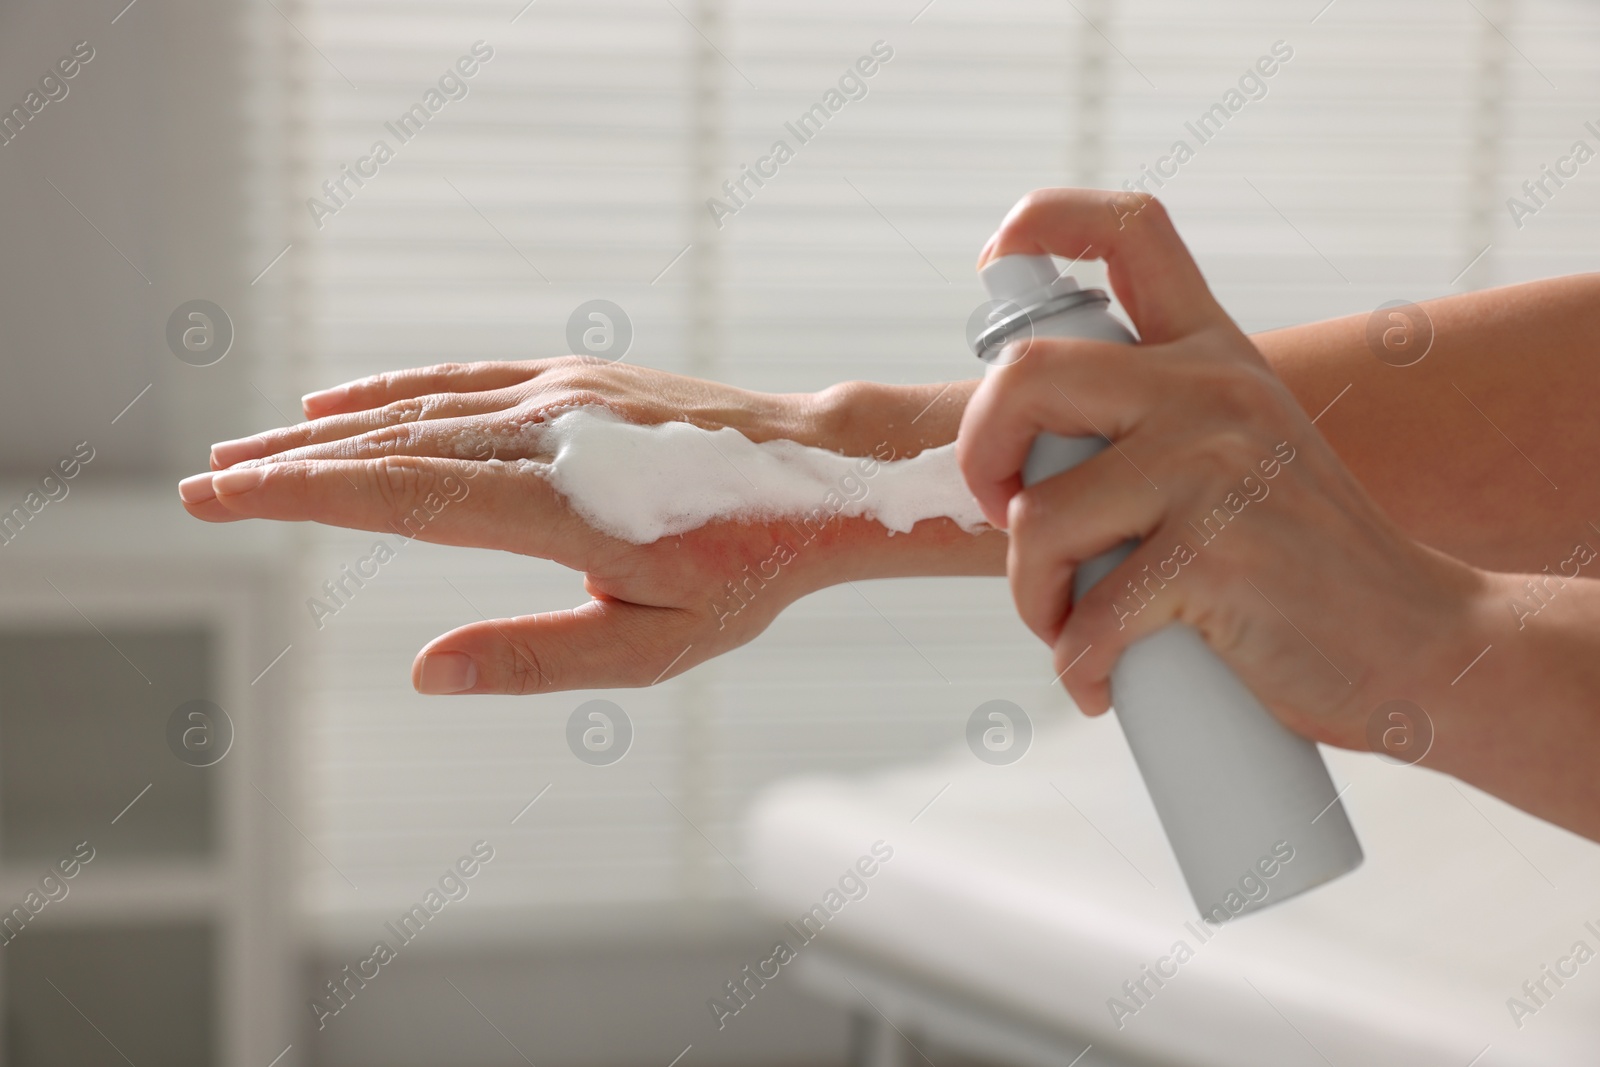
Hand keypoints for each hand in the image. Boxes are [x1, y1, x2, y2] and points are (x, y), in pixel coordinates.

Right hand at [180, 358, 998, 693]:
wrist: (822, 475)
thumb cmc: (745, 570)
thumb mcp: (654, 646)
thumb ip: (537, 659)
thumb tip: (425, 672)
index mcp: (560, 505)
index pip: (403, 495)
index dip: (305, 495)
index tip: (225, 497)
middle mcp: (548, 434)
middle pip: (391, 445)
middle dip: (288, 465)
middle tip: (203, 484)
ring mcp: (561, 396)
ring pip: (418, 407)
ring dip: (326, 428)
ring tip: (250, 449)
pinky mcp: (577, 379)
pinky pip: (463, 381)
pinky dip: (394, 392)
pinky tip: (347, 404)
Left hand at [957, 189, 1492, 752]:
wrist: (1416, 642)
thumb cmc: (1300, 561)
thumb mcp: (1241, 451)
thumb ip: (1152, 422)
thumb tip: (1016, 450)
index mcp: (1215, 351)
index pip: (1132, 227)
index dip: (1046, 218)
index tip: (996, 258)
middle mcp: (1214, 389)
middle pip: (1025, 373)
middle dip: (978, 456)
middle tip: (1006, 514)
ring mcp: (1217, 468)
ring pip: (1037, 516)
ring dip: (1031, 595)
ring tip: (1072, 627)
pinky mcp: (1217, 555)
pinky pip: (1089, 615)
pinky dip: (1078, 666)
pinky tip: (1103, 682)